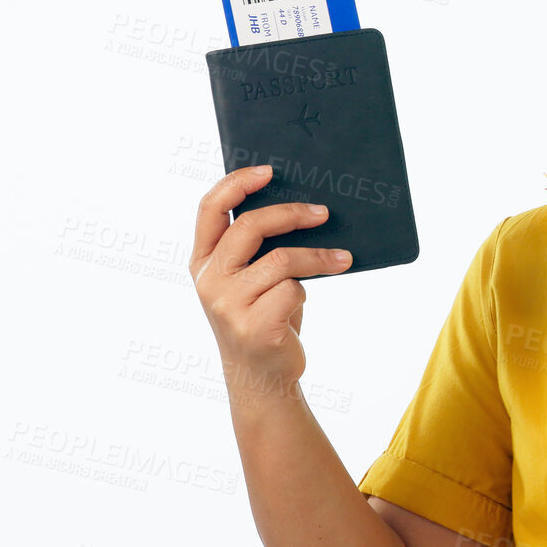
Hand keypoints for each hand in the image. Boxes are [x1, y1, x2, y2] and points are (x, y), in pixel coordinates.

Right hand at [190, 165, 353, 394]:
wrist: (263, 376)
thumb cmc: (264, 316)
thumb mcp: (251, 279)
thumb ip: (257, 248)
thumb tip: (303, 205)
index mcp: (203, 260)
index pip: (210, 208)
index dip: (236, 183)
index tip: (269, 170)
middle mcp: (209, 280)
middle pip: (249, 226)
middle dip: (292, 213)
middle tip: (324, 212)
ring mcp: (227, 305)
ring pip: (281, 259)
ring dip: (319, 256)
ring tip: (343, 258)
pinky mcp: (253, 326)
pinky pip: (293, 290)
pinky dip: (307, 290)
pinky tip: (306, 300)